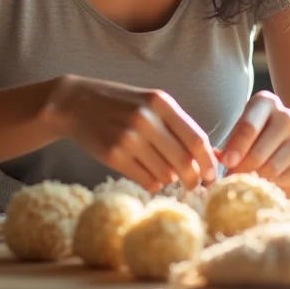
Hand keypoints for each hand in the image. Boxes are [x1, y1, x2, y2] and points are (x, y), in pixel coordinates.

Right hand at [44, 75, 218, 192]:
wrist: (76, 103)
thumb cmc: (120, 104)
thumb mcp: (149, 103)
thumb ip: (176, 125)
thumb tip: (206, 157)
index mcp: (161, 103)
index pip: (197, 139)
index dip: (209, 162)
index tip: (213, 175)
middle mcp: (146, 119)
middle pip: (184, 161)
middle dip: (193, 179)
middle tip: (194, 186)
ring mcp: (129, 138)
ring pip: (165, 174)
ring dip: (169, 179)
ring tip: (161, 172)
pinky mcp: (114, 155)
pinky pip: (146, 180)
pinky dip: (152, 183)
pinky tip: (147, 174)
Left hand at [219, 91, 289, 197]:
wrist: (274, 154)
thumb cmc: (247, 140)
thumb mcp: (235, 136)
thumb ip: (228, 146)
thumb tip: (221, 158)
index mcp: (266, 102)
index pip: (249, 126)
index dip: (237, 147)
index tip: (227, 162)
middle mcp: (286, 117)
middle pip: (259, 151)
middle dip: (242, 168)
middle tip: (231, 177)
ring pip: (270, 168)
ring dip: (253, 178)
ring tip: (243, 180)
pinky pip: (281, 180)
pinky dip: (268, 185)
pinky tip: (261, 181)